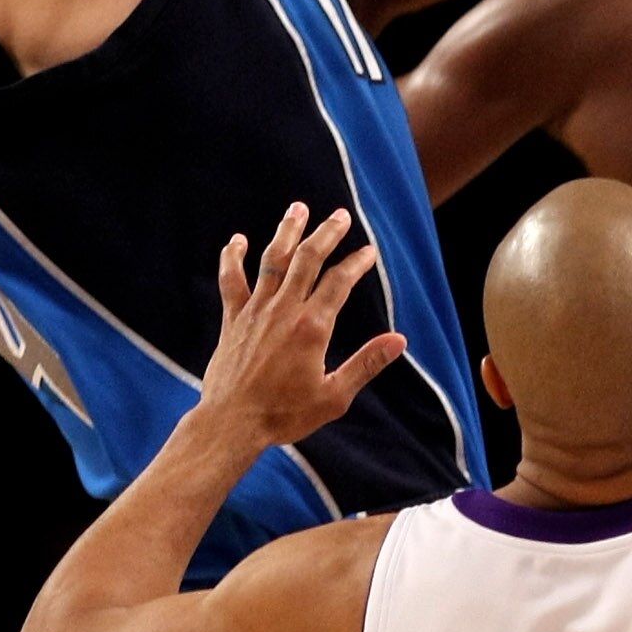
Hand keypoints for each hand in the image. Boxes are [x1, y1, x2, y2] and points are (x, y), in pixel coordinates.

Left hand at [200, 204, 404, 452]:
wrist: (232, 423)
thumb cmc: (284, 414)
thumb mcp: (334, 396)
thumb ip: (366, 364)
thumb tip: (399, 340)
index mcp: (312, 327)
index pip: (339, 282)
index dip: (356, 263)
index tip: (368, 251)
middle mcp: (284, 311)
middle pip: (307, 259)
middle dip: (326, 234)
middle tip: (340, 214)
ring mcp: (255, 311)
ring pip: (272, 261)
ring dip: (287, 232)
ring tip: (298, 208)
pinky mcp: (233, 320)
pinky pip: (232, 281)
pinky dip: (233, 258)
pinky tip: (237, 240)